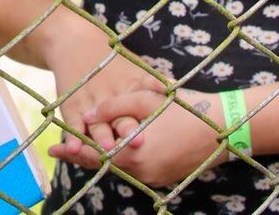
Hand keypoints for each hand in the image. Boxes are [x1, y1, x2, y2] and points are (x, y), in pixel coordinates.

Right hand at [44, 23, 169, 159]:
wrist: (76, 43)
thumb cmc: (113, 63)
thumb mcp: (134, 68)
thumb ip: (153, 82)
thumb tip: (175, 86)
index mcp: (129, 86)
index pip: (141, 102)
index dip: (150, 114)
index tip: (159, 127)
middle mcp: (110, 93)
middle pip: (121, 114)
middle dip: (128, 128)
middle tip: (138, 142)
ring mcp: (90, 100)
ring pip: (97, 121)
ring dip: (102, 134)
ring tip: (107, 148)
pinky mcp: (71, 105)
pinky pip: (72, 122)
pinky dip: (72, 135)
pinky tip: (72, 149)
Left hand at [51, 88, 227, 187]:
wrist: (224, 129)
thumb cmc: (183, 109)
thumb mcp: (144, 99)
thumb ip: (112, 107)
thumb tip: (87, 115)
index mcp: (135, 154)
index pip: (95, 156)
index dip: (73, 152)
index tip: (54, 150)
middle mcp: (143, 172)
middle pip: (105, 166)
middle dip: (84, 156)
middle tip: (62, 149)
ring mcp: (154, 177)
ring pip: (120, 169)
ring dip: (104, 158)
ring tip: (85, 146)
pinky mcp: (164, 177)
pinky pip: (136, 170)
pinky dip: (123, 160)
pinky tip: (115, 148)